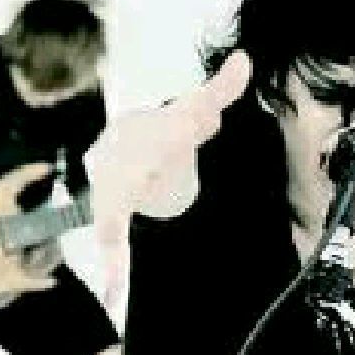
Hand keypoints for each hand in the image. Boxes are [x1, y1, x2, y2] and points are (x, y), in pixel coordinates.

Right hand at [92, 51, 251, 305]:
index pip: (158, 133)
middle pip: (125, 173)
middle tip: (139, 194)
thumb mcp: (195, 112)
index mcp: (141, 132)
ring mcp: (110, 191)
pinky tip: (111, 295)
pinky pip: (110, 242)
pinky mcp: (111, 219)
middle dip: (134, 181)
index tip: (183, 136)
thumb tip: (245, 59)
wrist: (134, 156)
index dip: (174, 136)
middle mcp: (118, 159)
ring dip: (112, 233)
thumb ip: (220, 90)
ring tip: (113, 262)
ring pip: (109, 211)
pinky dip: (112, 270)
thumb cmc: (167, 134)